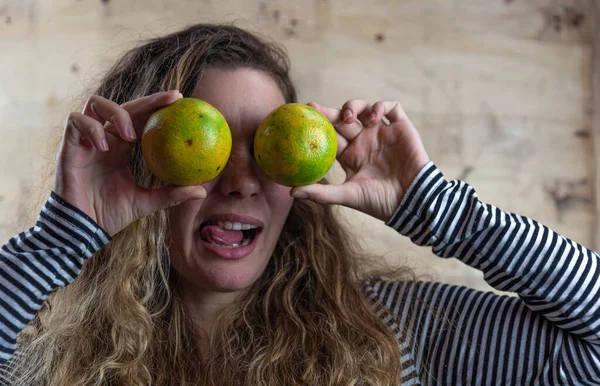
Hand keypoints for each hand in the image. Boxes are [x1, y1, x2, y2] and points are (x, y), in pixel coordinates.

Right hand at [54, 91, 205, 235]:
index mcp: (122, 148)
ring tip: (131, 135)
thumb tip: (202, 191)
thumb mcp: (146, 203)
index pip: (141, 119)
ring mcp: (86, 140)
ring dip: (116, 113)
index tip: (180, 100)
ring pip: (96, 104)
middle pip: (125, 106)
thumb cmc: (110, 215)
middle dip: (148, 100)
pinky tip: (106, 147)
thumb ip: (171, 194)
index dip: (158, 107)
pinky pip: (76, 121)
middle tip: (170, 100)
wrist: (81, 229)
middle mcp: (105, 139)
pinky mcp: (69, 145)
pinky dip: (92, 128)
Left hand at [291, 99, 429, 221]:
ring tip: (349, 117)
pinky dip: (381, 106)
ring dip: (354, 107)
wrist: (412, 201)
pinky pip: (391, 107)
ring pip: (364, 108)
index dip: (317, 125)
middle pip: (343, 119)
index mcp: (350, 155)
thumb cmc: (380, 202)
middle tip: (314, 108)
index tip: (302, 118)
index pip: (330, 135)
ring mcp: (382, 132)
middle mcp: (364, 141)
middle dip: (329, 112)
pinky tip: (374, 117)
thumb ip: (321, 193)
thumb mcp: (347, 196)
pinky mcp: (400, 127)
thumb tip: (291, 192)